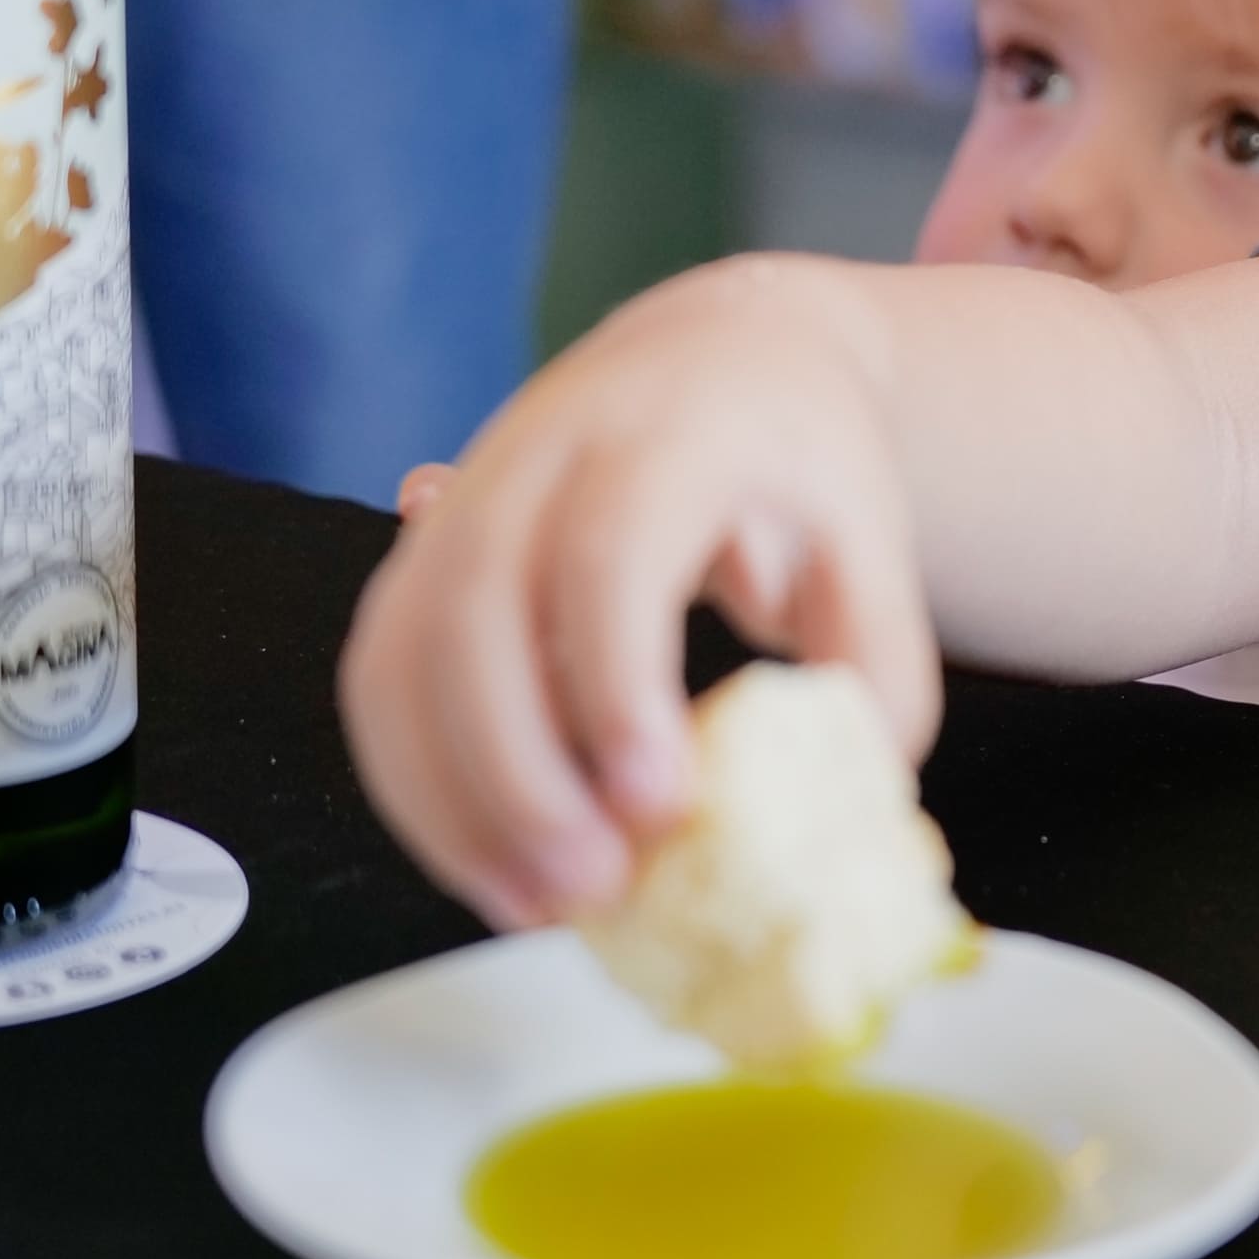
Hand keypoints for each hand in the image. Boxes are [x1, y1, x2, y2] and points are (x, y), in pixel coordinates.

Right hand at [338, 259, 942, 931]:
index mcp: (667, 435)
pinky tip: (494, 866)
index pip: (609, 552)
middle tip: (592, 886)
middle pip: (475, 608)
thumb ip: (878, 657)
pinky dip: (419, 787)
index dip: (615, 682)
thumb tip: (853, 790)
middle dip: (516, 769)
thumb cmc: (798, 459)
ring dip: (451, 798)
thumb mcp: (874, 536)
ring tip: (537, 906)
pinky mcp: (421, 559)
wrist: (720, 352)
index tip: (658, 805)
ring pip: (402, 652)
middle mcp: (540, 456)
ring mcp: (464, 504)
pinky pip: (380, 679)